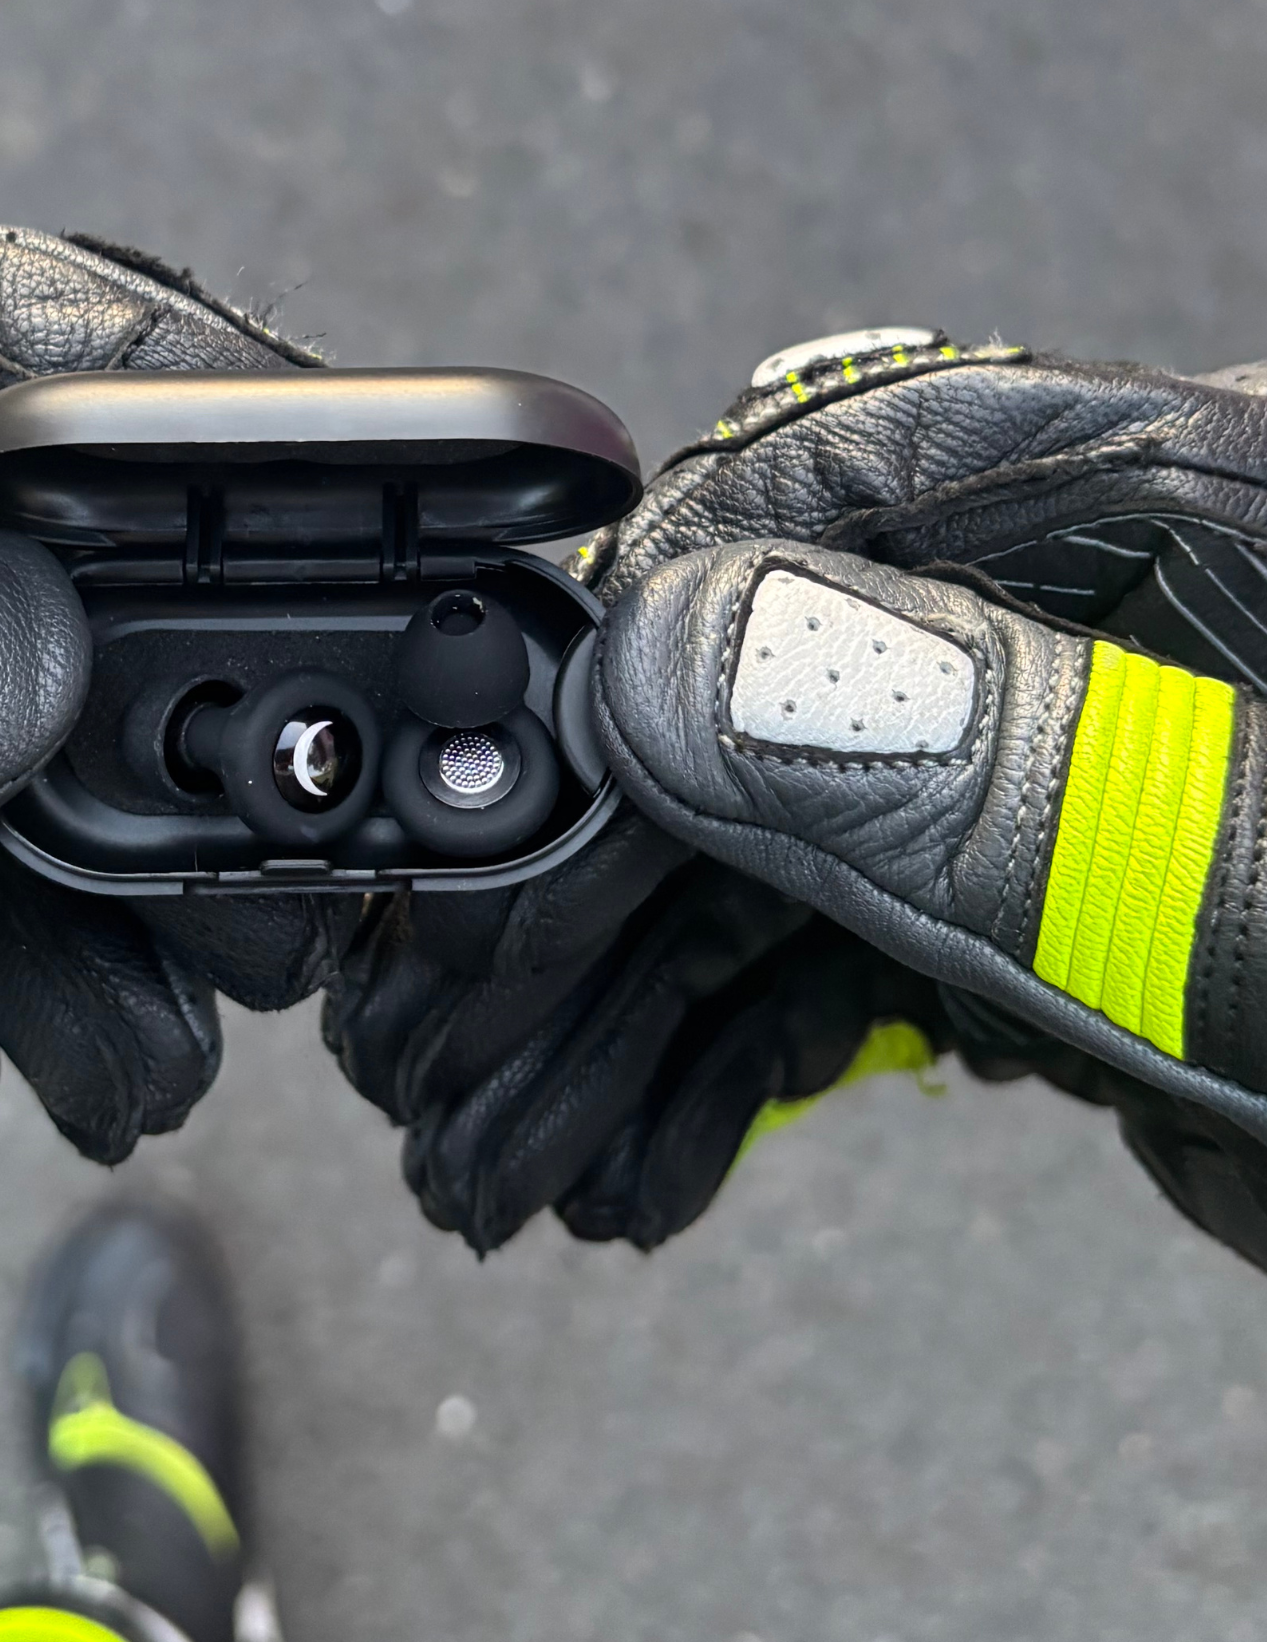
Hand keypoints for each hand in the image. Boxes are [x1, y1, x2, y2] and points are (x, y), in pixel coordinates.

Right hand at [325, 339, 1266, 1265]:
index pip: (826, 502)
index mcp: (1180, 512)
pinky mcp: (1067, 897)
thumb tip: (684, 657)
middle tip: (455, 1039)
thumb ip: (980, 768)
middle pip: (765, 695)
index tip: (513, 803)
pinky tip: (643, 1139)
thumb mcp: (1254, 897)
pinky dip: (734, 1051)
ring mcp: (1079, 761)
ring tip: (511, 1139)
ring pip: (783, 843)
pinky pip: (850, 946)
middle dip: (595, 890)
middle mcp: (1107, 612)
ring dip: (636, 1000)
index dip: (638, 644)